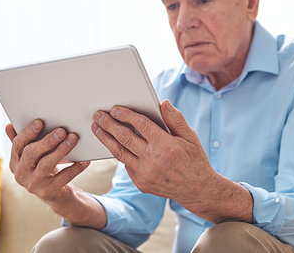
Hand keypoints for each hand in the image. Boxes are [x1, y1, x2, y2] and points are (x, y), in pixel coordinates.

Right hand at [7, 120, 88, 203]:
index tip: (40, 122)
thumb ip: (22, 142)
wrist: (55, 194)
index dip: (28, 133)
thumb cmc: (43, 168)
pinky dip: (75, 168)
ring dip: (61, 150)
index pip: (18, 145)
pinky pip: (63, 178)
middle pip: (31, 153)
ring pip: (46, 164)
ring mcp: (34, 184)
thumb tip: (9, 125)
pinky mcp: (48, 192)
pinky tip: (84, 160)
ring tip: (73, 139)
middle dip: (47, 141)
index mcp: (15, 162)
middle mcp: (21, 174)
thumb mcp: (32, 157)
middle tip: (62, 131)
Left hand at [91, 100, 252, 223]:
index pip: (141, 124)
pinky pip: (126, 165)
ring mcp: (145, 173)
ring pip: (119, 152)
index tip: (115, 109)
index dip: (126, 115)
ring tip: (97, 128)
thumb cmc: (194, 159)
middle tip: (98, 116)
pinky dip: (119, 153)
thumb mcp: (190, 137)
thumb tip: (163, 103)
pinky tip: (113, 144)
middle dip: (109, 124)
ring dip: (106, 139)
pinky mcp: (141, 183)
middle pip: (124, 137)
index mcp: (166, 145)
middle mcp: (154, 159)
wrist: (196, 189)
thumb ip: (176, 119)